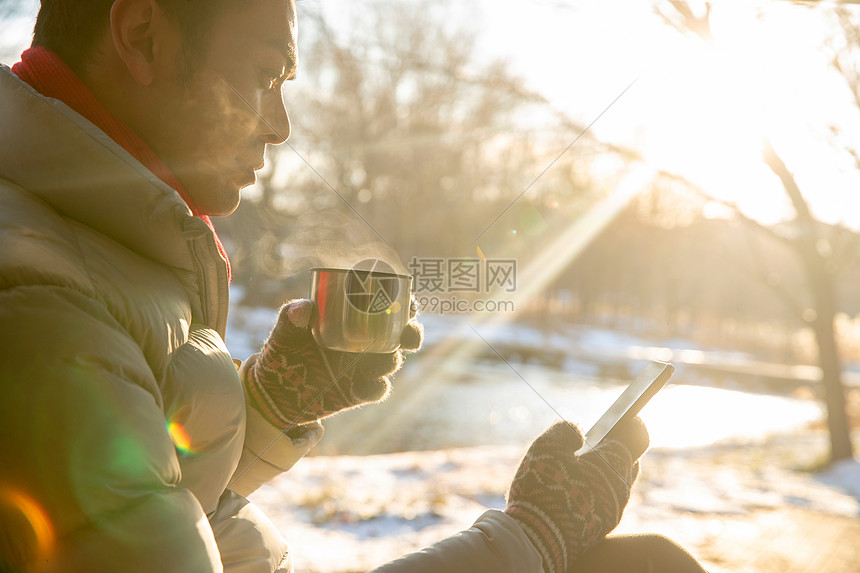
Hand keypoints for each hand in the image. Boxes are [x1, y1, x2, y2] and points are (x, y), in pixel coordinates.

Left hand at [243, 298, 422, 428]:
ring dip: (392, 359)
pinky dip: (376, 388)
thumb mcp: (285, 332)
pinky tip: (367, 386)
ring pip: (391, 361)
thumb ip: (290, 318)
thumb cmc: (284, 351)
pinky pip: (376, 389)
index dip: (406, 304)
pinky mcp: (358, 391)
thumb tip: (304, 308)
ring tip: (385, 357)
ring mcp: (364, 367)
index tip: (409, 302)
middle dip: (412, 333)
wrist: (276, 389)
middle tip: (407, 334)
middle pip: (401, 335)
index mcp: (356, 321)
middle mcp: (366, 343)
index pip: (388, 308)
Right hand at [504, 417, 648, 572]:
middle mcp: (620, 489)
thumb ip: (564, 431)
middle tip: (597, 440)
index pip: (636, 437)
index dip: (631, 423)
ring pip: (616, 484)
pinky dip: (596, 490)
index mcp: (614, 464)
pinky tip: (574, 487)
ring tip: (581, 463)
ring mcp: (612, 512)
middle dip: (615, 449)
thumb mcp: (546, 447)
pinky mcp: (600, 529)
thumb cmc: (543, 488)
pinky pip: (606, 501)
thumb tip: (578, 432)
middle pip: (628, 462)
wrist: (536, 540)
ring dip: (604, 471)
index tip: (625, 415)